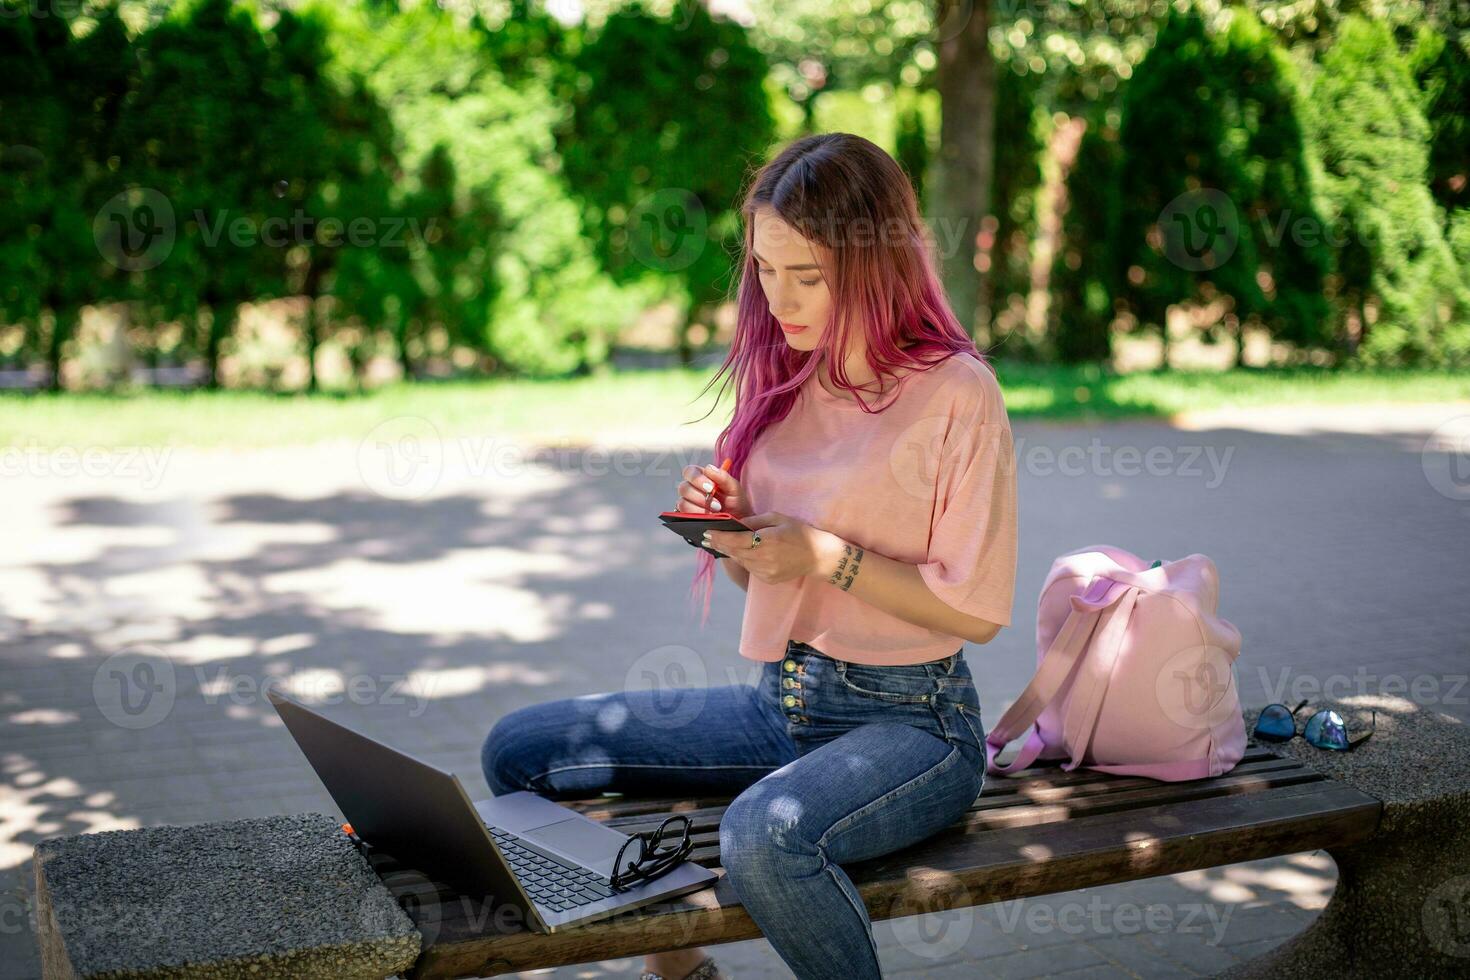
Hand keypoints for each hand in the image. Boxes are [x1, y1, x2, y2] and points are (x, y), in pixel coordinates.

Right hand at [677, 462, 752, 518]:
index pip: (690, 472)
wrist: (740, 522)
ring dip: (699, 508)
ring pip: (682, 502)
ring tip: (715, 512)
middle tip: (717, 505)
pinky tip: (708, 517)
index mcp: (702, 477)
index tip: (711, 487)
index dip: (697, 478)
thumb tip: (709, 468)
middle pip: (683, 488)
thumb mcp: (735, 489)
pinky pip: (684, 515)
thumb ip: (724, 477)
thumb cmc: (737, 503)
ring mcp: (688, 503)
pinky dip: (697, 515)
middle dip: (700, 496)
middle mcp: (692, 489)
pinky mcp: (687, 516)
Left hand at [703, 512, 842, 584]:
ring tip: (721, 543)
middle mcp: (764, 559)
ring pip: (740, 561)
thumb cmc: (799, 532)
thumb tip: (734, 524)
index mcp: (767, 541)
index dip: (719, 537)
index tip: (706, 533)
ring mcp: (766, 572)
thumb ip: (754, 521)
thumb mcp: (777, 518)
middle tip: (707, 537)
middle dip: (720, 544)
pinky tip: (742, 552)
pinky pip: (750, 568)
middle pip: (735, 552)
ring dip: (731, 552)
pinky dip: (744, 559)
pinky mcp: (768, 579)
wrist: (818, 556)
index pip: (736, 540)